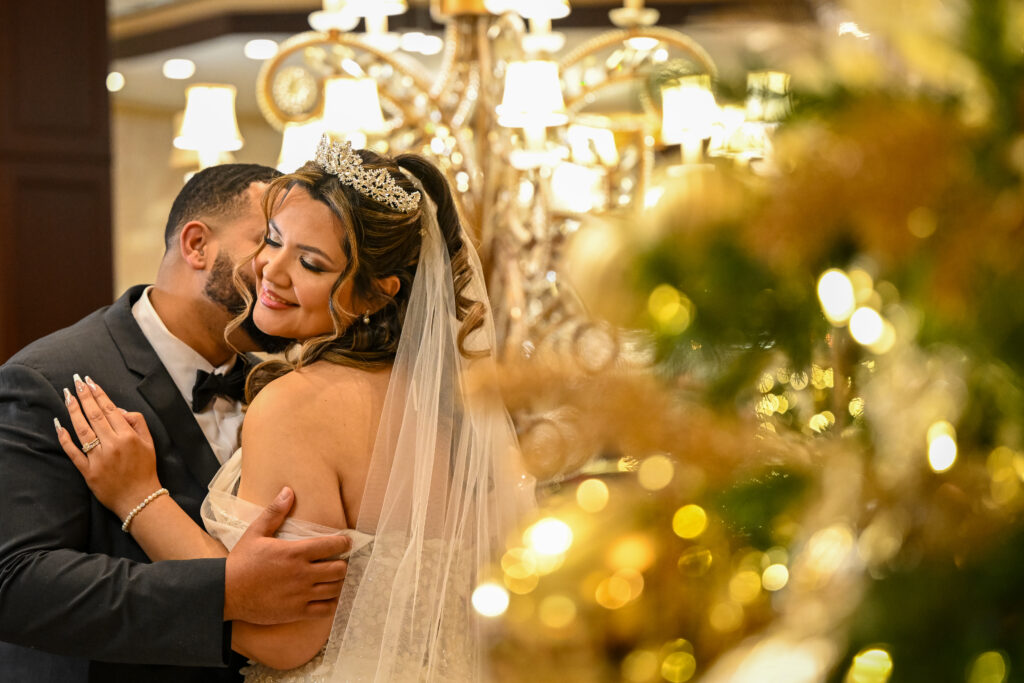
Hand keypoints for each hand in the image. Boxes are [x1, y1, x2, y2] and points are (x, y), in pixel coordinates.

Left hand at [55, 374, 160, 518]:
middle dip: (84, 396)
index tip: (89, 381)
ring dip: (73, 411)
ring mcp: (98, 458)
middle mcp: (112, 445)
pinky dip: (65, 439)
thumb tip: (118, 410)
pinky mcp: (88, 471)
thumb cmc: (145, 469)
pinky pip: (73, 452)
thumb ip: (137, 422)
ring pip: (82, 430)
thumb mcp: (149, 443)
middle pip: (94, 415)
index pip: (110, 409)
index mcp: (128, 436)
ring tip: (67, 396)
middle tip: (75, 381)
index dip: (98, 394)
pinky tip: (58, 425)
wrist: (139, 499)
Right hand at [224, 487, 350, 623]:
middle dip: (343, 564)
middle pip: (339, 569)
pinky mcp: (296, 612)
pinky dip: (331, 603)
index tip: (346, 542)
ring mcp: (300, 594)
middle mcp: (302, 574)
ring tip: (335, 579)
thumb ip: (275, 512)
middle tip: (339, 562)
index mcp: (295, 552)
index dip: (344, 543)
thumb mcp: (256, 532)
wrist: (225, 592)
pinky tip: (328, 597)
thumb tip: (288, 491)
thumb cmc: (241, 562)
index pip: (332, 545)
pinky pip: (325, 610)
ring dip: (339, 583)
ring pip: (336, 589)